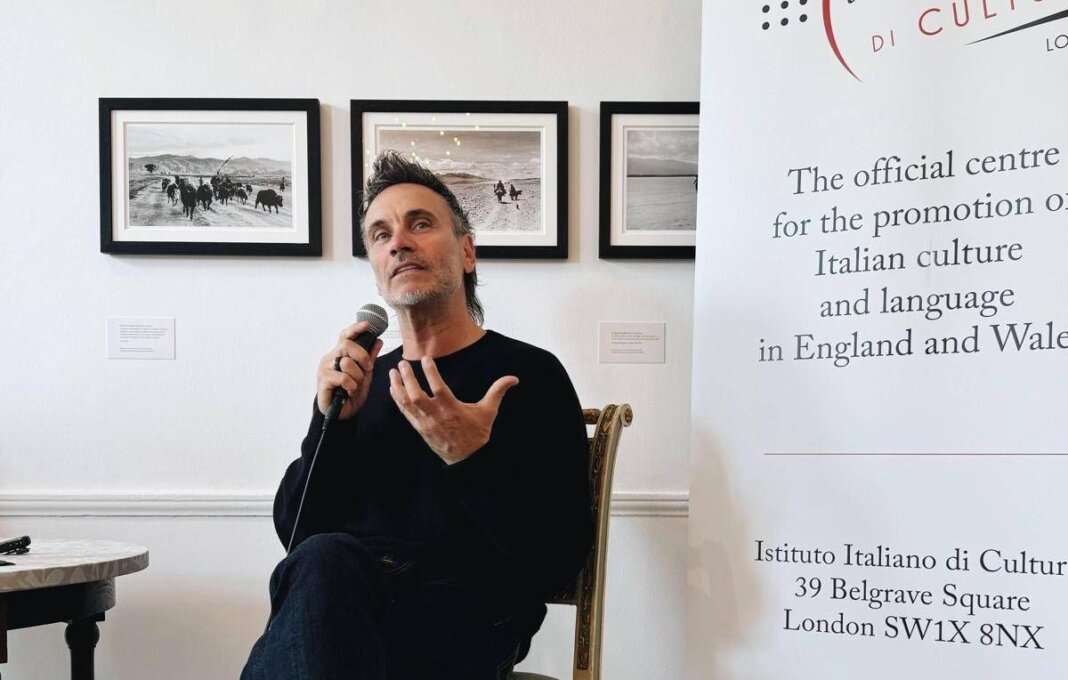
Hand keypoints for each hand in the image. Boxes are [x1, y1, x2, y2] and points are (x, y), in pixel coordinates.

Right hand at [316, 321, 383, 419]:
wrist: (342, 414)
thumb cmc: (351, 393)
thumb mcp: (365, 374)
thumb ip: (370, 357)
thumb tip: (378, 340)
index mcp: (340, 354)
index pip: (345, 335)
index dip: (355, 328)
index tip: (367, 325)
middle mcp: (331, 358)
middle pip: (347, 345)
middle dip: (362, 357)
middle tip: (368, 369)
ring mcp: (325, 368)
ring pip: (346, 362)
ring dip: (357, 376)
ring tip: (355, 386)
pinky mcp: (322, 380)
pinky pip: (343, 377)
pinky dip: (351, 386)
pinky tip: (349, 392)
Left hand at [389, 356, 517, 464]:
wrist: (467, 459)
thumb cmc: (477, 433)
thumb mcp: (488, 411)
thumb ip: (498, 391)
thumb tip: (513, 379)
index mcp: (452, 410)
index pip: (439, 389)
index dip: (431, 374)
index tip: (425, 359)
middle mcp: (436, 416)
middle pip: (417, 396)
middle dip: (408, 379)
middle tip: (402, 363)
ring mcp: (425, 423)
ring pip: (407, 404)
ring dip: (398, 387)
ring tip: (392, 372)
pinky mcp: (419, 428)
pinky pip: (404, 412)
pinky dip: (397, 399)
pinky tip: (393, 388)